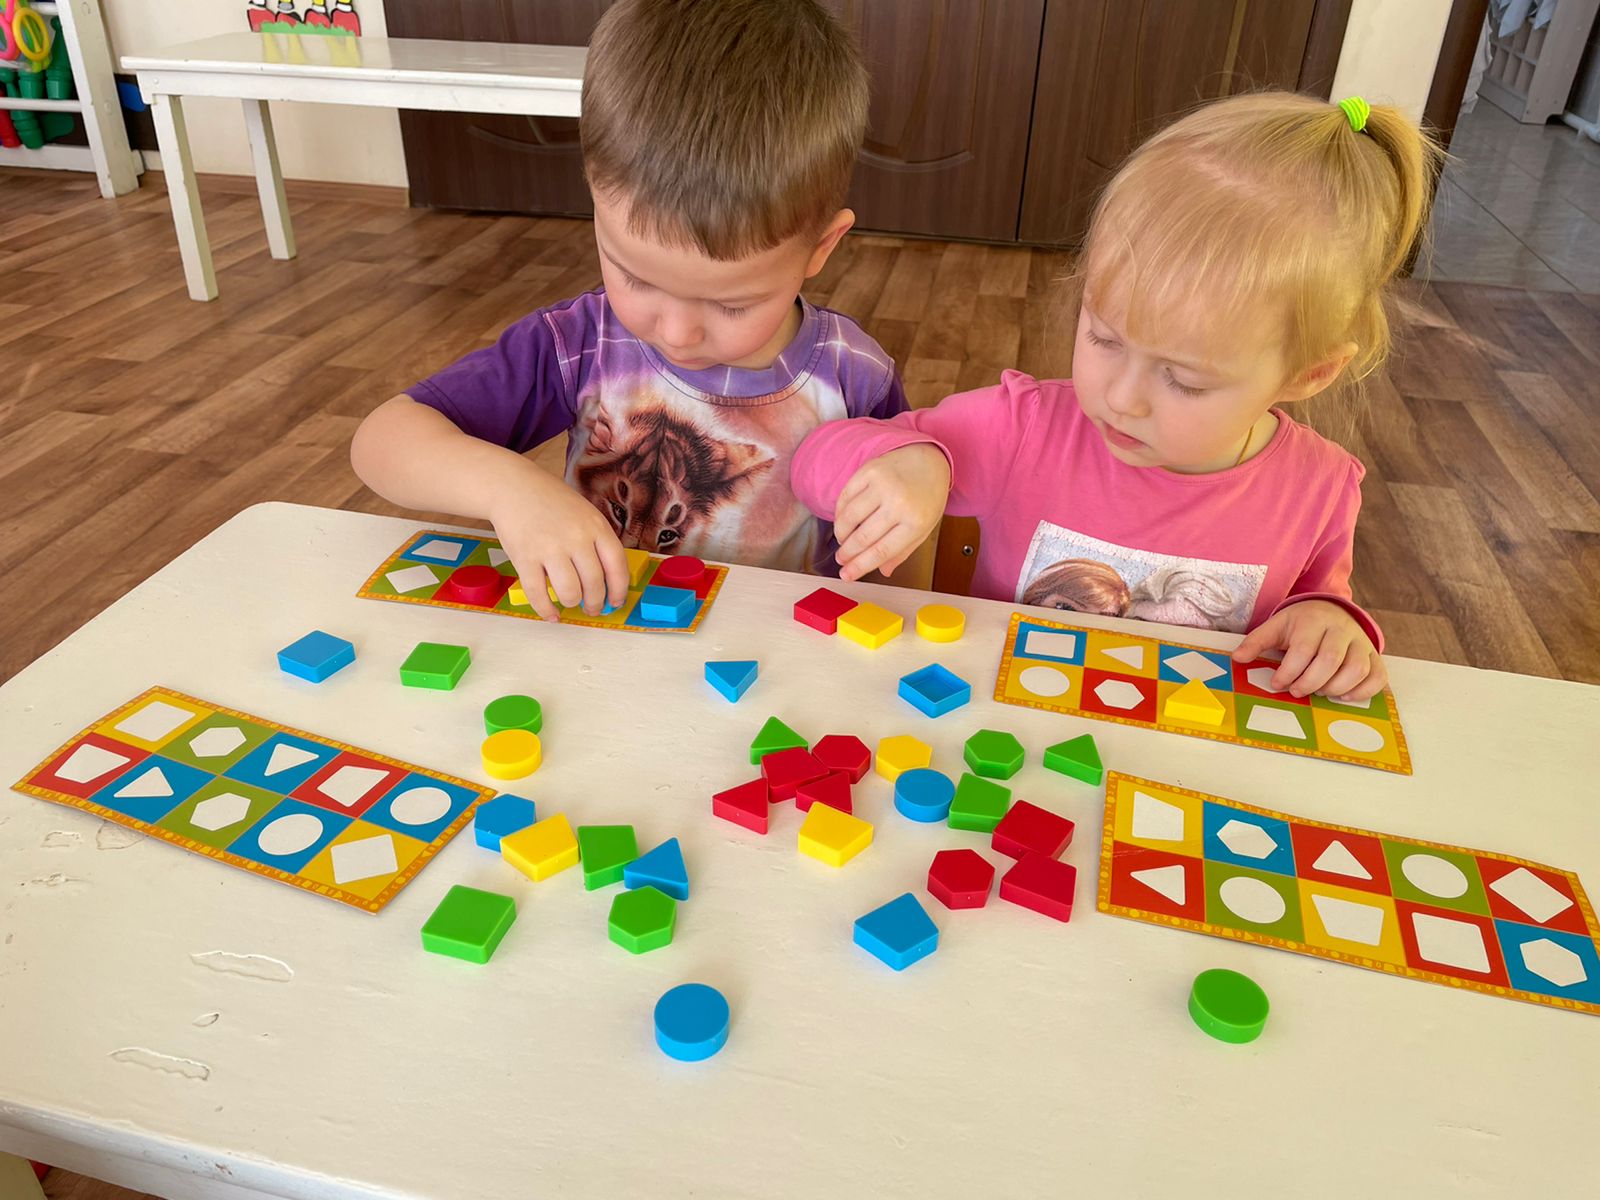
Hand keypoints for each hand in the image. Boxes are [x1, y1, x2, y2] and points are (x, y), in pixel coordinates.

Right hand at [489, 461, 631, 620]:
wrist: (513, 486)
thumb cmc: (551, 502)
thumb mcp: (585, 513)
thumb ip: (597, 542)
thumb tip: (606, 582)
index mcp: (596, 526)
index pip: (617, 566)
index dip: (619, 590)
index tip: (616, 602)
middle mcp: (576, 538)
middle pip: (594, 584)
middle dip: (595, 603)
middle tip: (592, 608)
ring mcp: (550, 548)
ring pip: (569, 593)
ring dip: (572, 604)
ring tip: (569, 601)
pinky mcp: (525, 558)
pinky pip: (538, 594)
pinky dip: (546, 610)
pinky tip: (550, 614)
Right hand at [832, 445, 951, 581]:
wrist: (928, 458)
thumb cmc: (927, 497)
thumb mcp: (924, 528)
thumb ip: (903, 551)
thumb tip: (882, 571)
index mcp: (916, 521)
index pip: (881, 551)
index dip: (860, 566)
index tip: (846, 575)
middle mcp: (899, 502)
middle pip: (863, 537)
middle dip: (847, 553)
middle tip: (841, 560)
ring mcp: (882, 484)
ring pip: (849, 517)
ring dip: (841, 534)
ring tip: (842, 542)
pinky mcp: (869, 471)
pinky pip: (845, 497)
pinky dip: (839, 513)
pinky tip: (842, 522)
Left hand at [1232, 600, 1386, 700]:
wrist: (1332, 609)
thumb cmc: (1301, 623)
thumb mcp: (1276, 625)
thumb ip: (1257, 641)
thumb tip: (1237, 658)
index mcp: (1314, 620)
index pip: (1303, 650)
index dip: (1289, 672)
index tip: (1277, 683)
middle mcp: (1341, 629)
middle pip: (1329, 661)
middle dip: (1309, 682)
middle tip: (1296, 691)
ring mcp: (1361, 642)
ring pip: (1356, 669)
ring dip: (1335, 687)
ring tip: (1318, 692)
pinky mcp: (1374, 655)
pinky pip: (1377, 676)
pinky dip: (1362, 691)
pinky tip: (1342, 696)